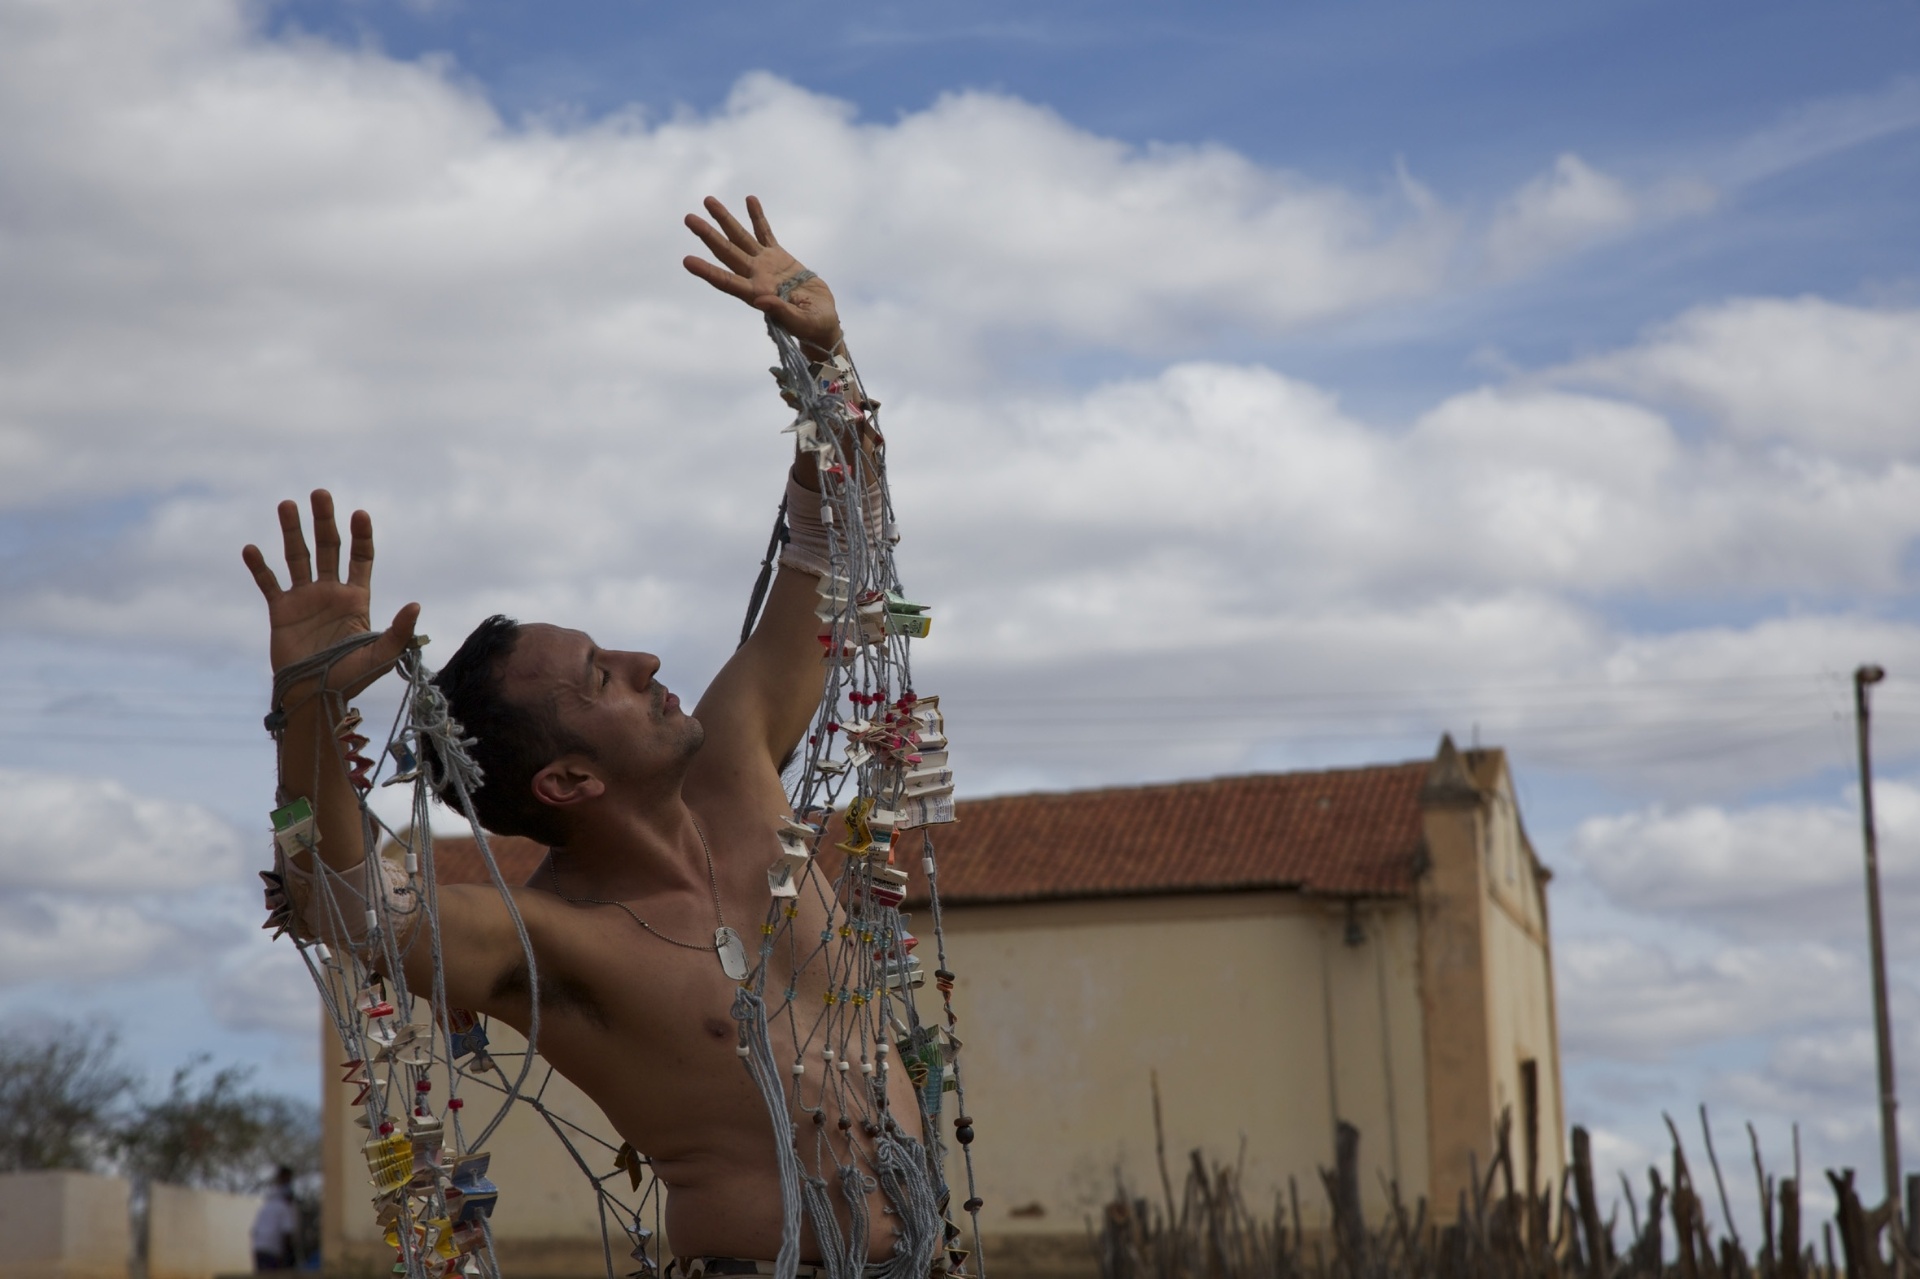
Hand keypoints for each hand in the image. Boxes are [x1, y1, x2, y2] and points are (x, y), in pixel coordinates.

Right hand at [242, 490, 419, 699]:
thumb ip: (399, 631)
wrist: (317, 696)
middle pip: (328, 547)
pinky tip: (251, 548)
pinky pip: (269, 583)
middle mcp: (330, 592)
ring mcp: (304, 599)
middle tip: (320, 493)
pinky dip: (259, 567)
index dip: (361, 535)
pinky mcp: (281, 611)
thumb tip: (415, 605)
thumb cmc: (354, 678)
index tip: (359, 514)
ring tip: (287, 504)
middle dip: (325, 521)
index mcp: (357, 598)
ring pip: (298, 557)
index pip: (361, 558)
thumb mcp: (383, 656)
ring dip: (292, 531)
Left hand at [682, 196, 841, 357]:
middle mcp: (755, 276)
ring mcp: (765, 264)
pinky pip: (765, 232)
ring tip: (708, 200)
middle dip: (708, 235)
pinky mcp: (778, 255)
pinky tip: (749, 199)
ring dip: (724, 219)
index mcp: (756, 294)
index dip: (707, 271)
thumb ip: (781, 312)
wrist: (821, 319)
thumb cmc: (812, 326)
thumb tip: (760, 301)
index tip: (688, 261)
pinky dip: (757, 216)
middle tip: (689, 218)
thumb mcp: (800, 322)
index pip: (726, 281)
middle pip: (727, 252)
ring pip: (740, 237)